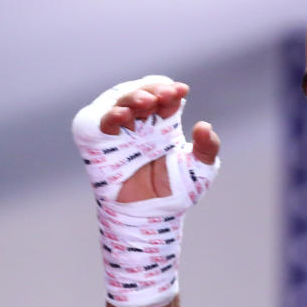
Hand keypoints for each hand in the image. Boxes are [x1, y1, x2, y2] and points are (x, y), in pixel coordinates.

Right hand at [97, 80, 219, 202]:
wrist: (152, 216)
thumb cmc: (175, 191)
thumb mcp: (199, 169)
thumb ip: (207, 148)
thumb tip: (204, 125)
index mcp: (163, 123)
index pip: (164, 97)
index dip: (171, 90)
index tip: (181, 91)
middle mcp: (140, 123)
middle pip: (141, 93)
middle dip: (152, 90)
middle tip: (164, 94)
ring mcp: (119, 131)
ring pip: (119, 102)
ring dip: (132, 97)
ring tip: (147, 101)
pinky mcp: (99, 144)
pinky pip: (99, 124)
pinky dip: (109, 116)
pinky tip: (123, 115)